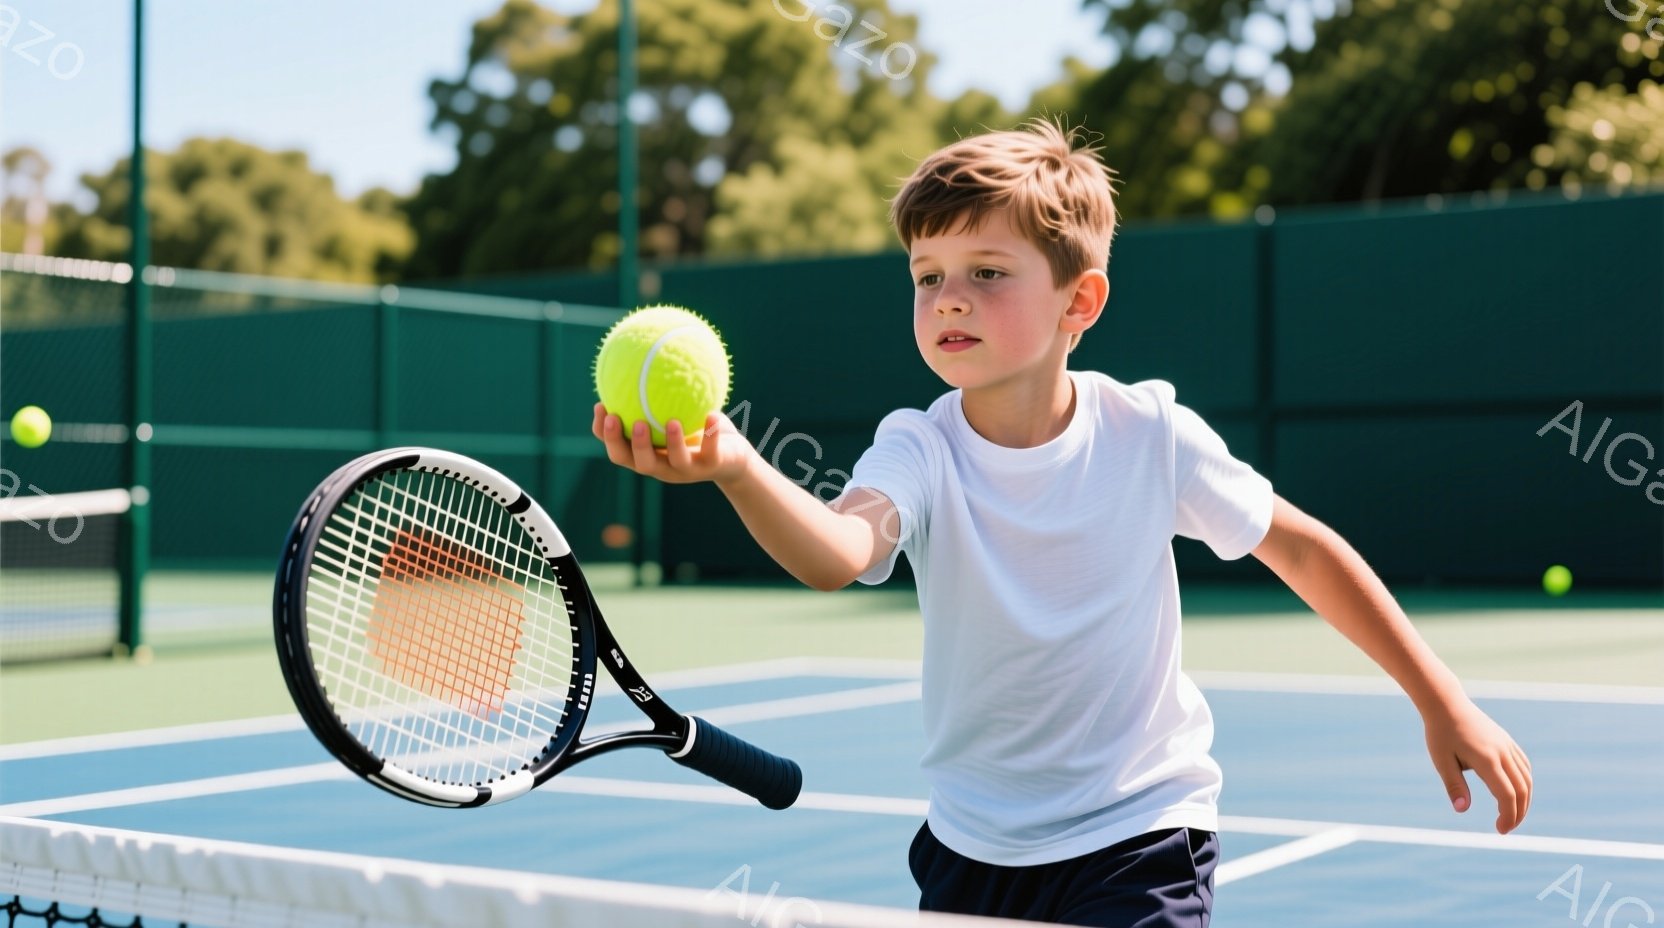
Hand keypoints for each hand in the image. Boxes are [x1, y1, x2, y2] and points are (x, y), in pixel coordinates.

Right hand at [591, 402, 752, 485]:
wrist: (731, 457)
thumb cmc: (696, 429)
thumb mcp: (676, 411)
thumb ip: (657, 395)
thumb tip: (640, 355)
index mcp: (647, 455)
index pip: (618, 450)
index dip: (605, 434)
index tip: (602, 407)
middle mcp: (662, 468)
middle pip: (638, 462)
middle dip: (630, 444)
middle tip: (628, 421)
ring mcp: (686, 471)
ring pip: (675, 462)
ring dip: (672, 442)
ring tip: (672, 422)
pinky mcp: (710, 467)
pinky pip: (710, 452)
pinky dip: (711, 434)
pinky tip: (712, 415)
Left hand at [1423, 696, 1532, 833]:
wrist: (1446, 704)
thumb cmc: (1440, 733)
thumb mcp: (1441, 761)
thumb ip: (1454, 786)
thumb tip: (1462, 810)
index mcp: (1486, 759)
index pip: (1506, 795)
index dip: (1508, 816)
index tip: (1500, 830)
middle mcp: (1502, 753)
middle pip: (1522, 790)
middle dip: (1518, 813)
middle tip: (1506, 828)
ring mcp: (1507, 746)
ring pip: (1526, 779)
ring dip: (1524, 800)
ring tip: (1512, 815)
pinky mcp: (1507, 741)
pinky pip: (1523, 766)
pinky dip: (1525, 783)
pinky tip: (1516, 793)